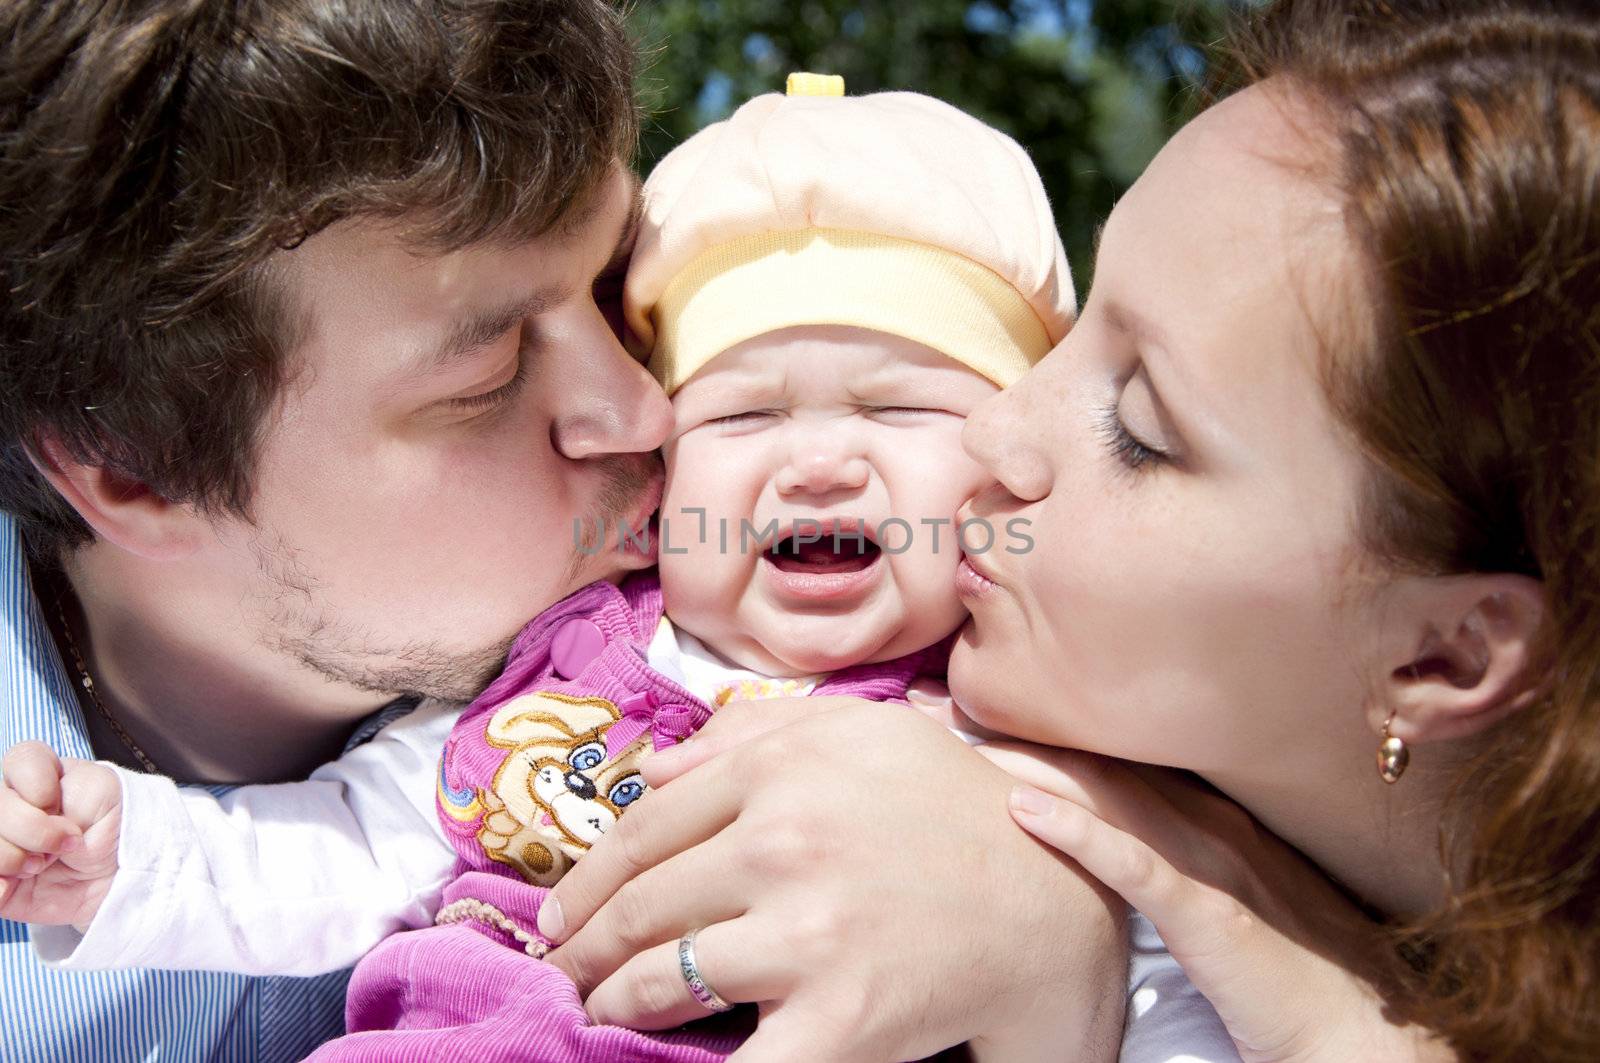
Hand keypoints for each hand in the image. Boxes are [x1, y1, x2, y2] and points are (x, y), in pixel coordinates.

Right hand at [0, 742, 121, 929]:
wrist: (122, 878)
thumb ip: (65, 789)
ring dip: (12, 859)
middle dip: (31, 830)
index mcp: (39, 776)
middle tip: (60, 845)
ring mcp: (2, 842)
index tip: (58, 805)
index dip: (37, 786)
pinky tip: (13, 887)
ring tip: (39, 867)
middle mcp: (12, 807)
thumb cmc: (114, 828)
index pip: (19, 760)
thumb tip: (25, 825)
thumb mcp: (102, 793)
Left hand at [540, 698, 1127, 1062]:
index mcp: (779, 769)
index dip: (588, 879)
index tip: (563, 913)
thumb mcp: (859, 734)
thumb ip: (747, 736)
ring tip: (596, 1011)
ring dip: (614, 1003)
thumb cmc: (958, 805)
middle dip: (586, 947)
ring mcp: (808, 931)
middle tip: (564, 970)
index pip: (644, 828)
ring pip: (665, 976)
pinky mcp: (841, 1016)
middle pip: (643, 904)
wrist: (1063, 890)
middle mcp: (783, 840)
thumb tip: (646, 771)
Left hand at [979, 743, 1453, 1062]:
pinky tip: (1023, 810)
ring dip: (1032, 766)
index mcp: (1213, 818)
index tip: (969, 714)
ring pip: (1108, 799)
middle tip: (937, 709)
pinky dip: (1079, 834)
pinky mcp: (1214, 917)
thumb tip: (1111, 850)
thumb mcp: (1228, 900)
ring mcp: (1216, 866)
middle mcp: (1213, 825)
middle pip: (1100, 766)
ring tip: (962, 742)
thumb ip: (1175, 866)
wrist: (1367, 1034)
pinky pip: (1136, 866)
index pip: (1112, 762)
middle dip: (1019, 735)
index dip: (1042, 734)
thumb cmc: (1295, 976)